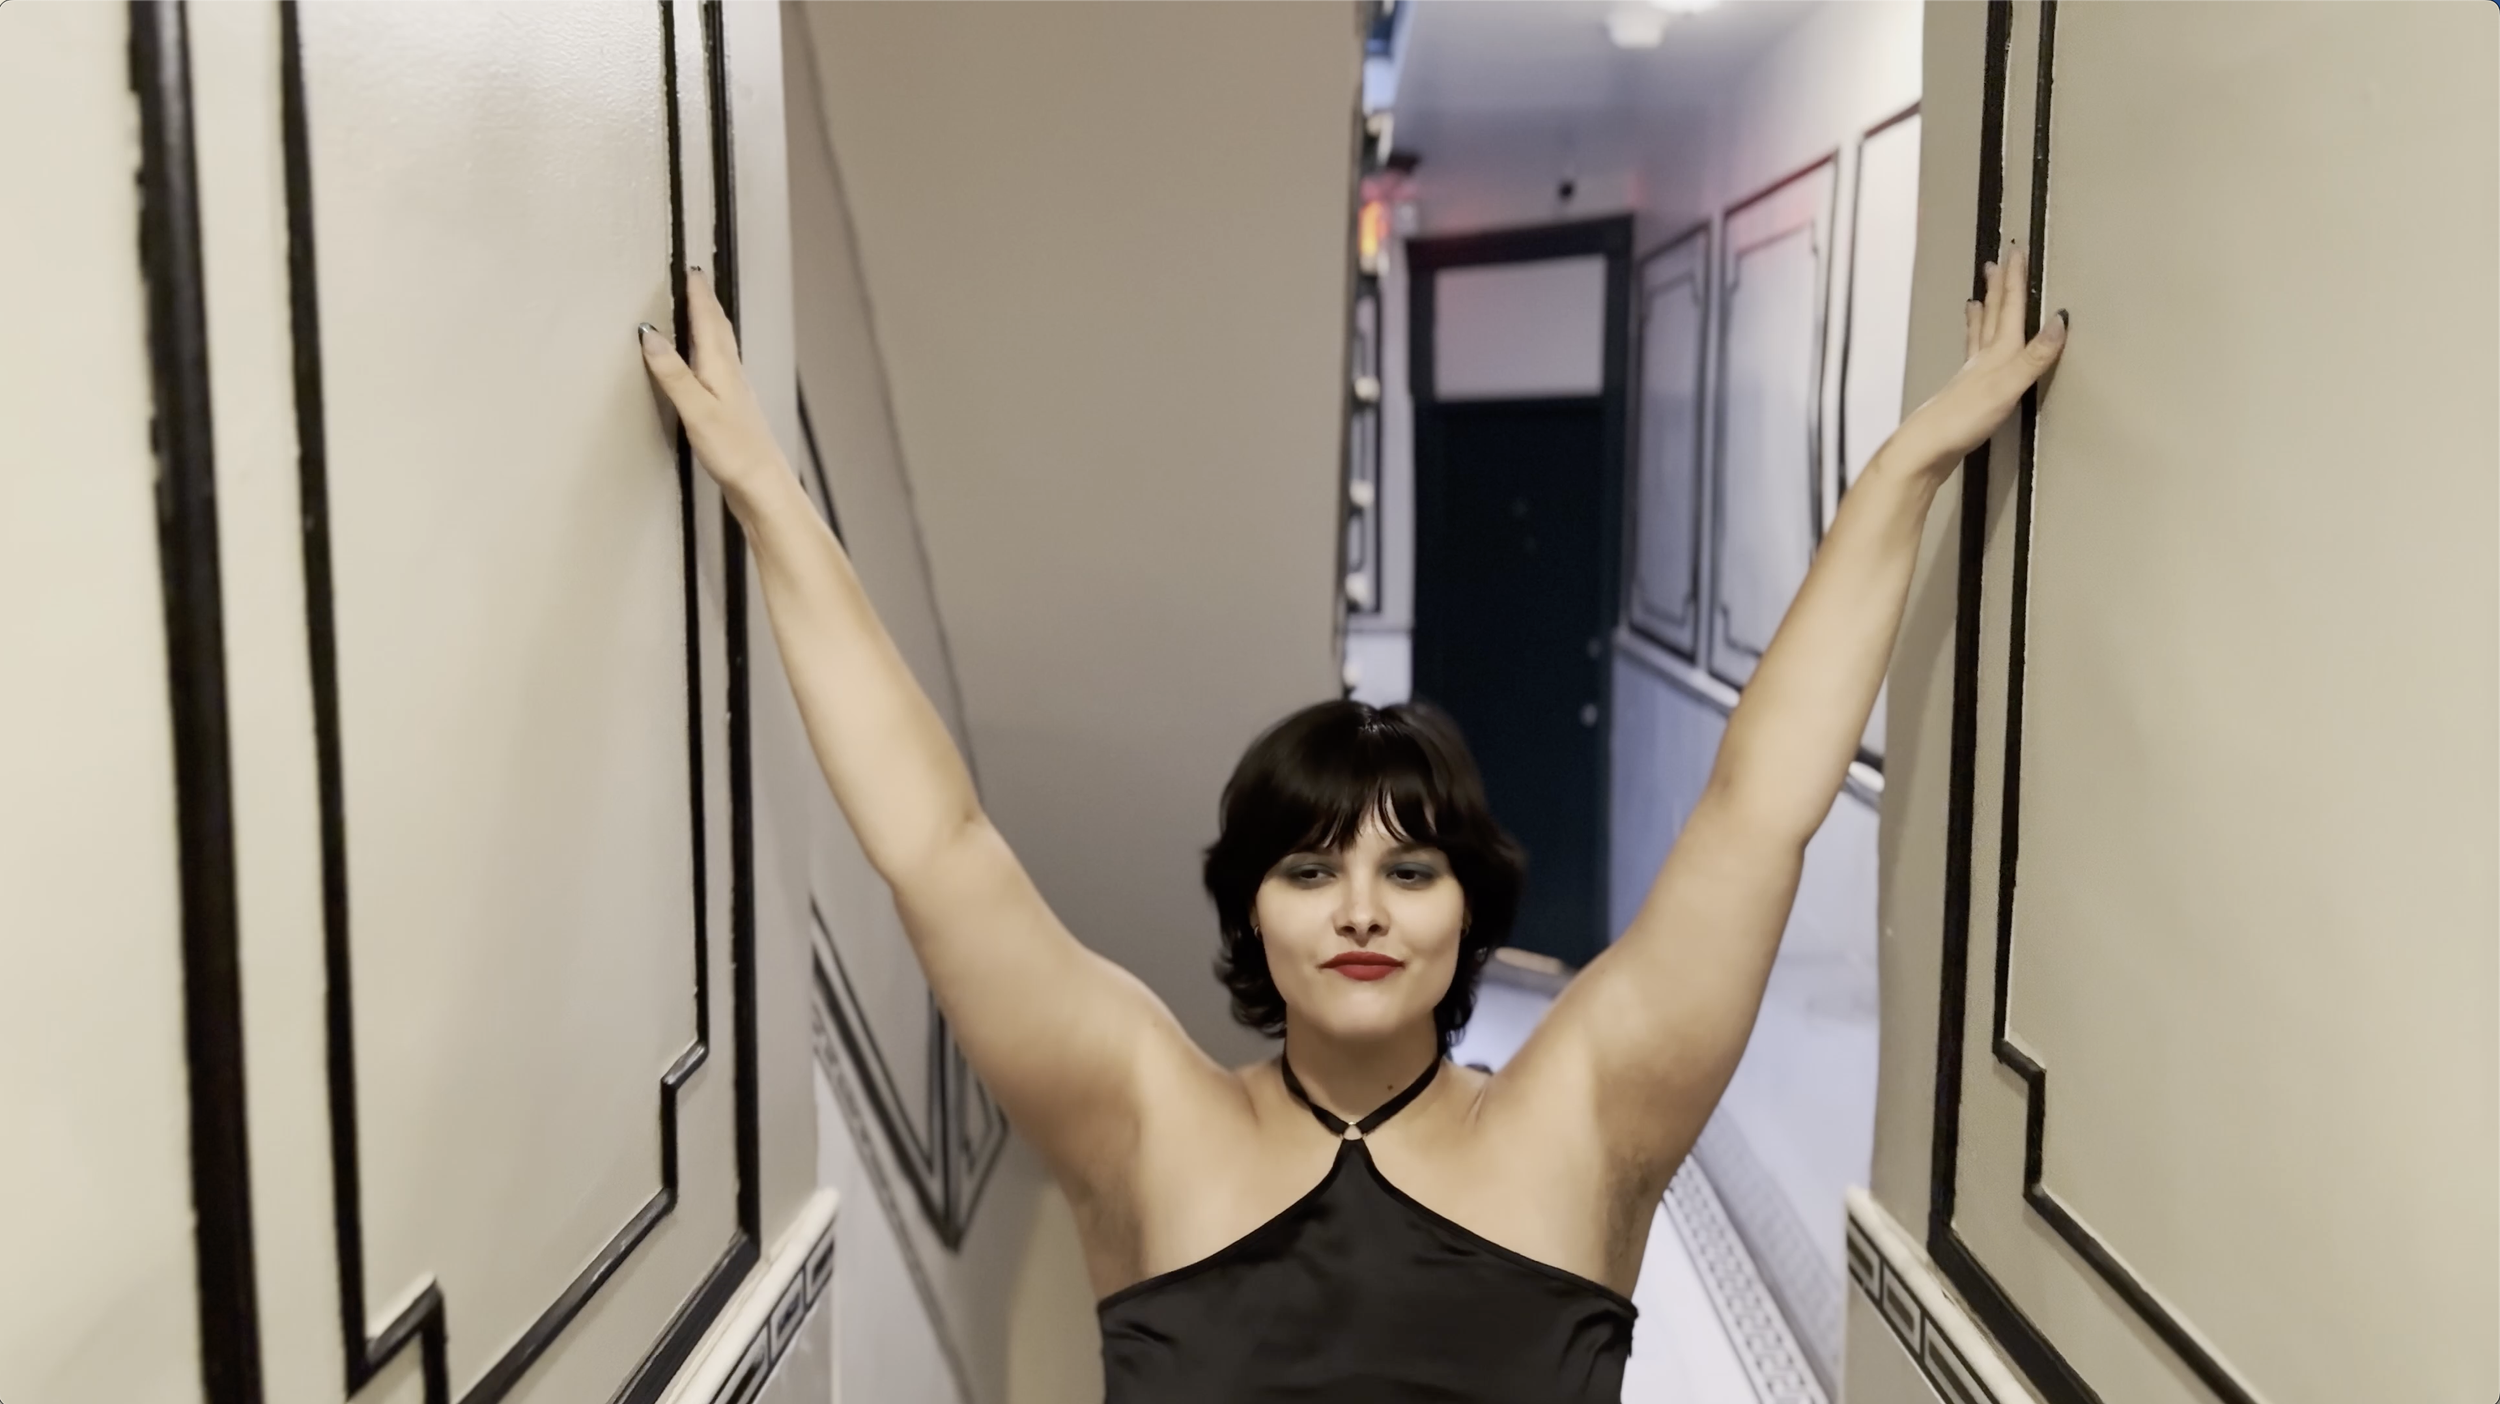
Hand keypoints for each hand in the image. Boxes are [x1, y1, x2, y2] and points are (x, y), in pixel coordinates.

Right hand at [638, 268, 783, 501]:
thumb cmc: (734, 452)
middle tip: (696, 281)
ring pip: (722, 350)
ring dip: (711, 327)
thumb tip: (649, 333)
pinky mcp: (735, 413)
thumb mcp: (696, 409)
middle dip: (706, 303)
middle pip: (719, 331)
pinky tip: (708, 369)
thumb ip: (672, 372)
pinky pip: (721, 371)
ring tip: (700, 314)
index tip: (691, 268)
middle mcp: (733, 376)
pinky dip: (711, 356)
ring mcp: (736, 394)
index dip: (699, 294)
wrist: (764, 488)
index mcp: (722, 369)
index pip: (709, 321)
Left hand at [1882, 239, 2066, 479]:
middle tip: (1994, 261)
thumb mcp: (2009, 385)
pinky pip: (1973, 359)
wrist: (1926, 449)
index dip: (2014, 280)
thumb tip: (2061, 319)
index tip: (2016, 251)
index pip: (2009, 308)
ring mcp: (1970, 376)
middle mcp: (1982, 359)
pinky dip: (1974, 345)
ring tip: (1977, 296)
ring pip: (1979, 336)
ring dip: (1982, 314)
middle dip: (1996, 288)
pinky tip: (1972, 351)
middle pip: (1992, 316)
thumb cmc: (1965, 417)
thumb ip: (2035, 356)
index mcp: (1996, 353)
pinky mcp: (1964, 395)